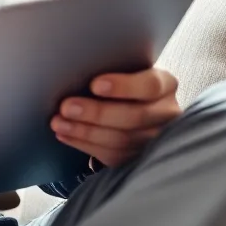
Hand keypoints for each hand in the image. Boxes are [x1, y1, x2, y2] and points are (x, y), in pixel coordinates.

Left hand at [50, 67, 179, 167]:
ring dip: (85, 131)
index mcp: (165, 84)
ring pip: (123, 140)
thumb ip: (111, 68)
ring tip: (58, 123)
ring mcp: (156, 139)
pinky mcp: (140, 158)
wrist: (129, 105)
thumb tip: (73, 67)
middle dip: (97, 113)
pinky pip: (113, 156)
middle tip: (67, 107)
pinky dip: (85, 145)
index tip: (94, 85)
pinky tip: (66, 135)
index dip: (123, 86)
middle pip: (135, 116)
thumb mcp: (123, 70)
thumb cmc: (121, 83)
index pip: (150, 85)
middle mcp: (166, 113)